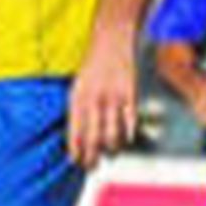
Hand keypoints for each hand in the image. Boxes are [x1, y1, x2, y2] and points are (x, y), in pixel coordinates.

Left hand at [67, 32, 139, 166]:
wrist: (111, 39)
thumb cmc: (93, 66)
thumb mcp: (78, 85)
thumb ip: (79, 109)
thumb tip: (78, 137)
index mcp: (77, 97)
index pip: (75, 131)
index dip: (76, 150)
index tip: (77, 162)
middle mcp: (94, 99)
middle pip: (93, 137)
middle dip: (92, 156)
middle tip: (93, 166)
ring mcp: (113, 97)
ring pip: (112, 134)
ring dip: (111, 148)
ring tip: (109, 154)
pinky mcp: (130, 94)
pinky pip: (129, 122)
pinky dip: (128, 135)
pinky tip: (125, 141)